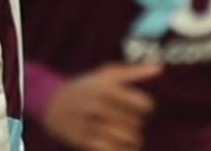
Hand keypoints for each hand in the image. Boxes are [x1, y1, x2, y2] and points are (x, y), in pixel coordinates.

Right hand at [41, 64, 160, 150]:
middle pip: (137, 122)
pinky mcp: (84, 141)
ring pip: (129, 138)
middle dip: (135, 122)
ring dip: (131, 138)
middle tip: (125, 118)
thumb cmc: (86, 87)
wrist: (51, 103)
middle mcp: (97, 106)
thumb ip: (133, 72)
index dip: (144, 105)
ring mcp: (90, 124)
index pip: (144, 104)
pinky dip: (121, 149)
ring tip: (124, 132)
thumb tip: (160, 68)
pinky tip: (118, 143)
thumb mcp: (105, 74)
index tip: (135, 104)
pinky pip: (115, 150)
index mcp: (105, 88)